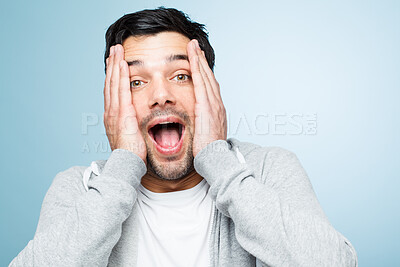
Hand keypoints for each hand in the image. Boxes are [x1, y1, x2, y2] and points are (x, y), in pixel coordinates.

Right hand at [103, 44, 146, 161]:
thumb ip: (130, 125)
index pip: (112, 91)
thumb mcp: (129, 136)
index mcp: (112, 116)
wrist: (127, 164)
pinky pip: (121, 90)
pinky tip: (123, 64)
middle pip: (110, 82)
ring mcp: (114, 111)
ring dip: (115, 65)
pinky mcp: (122, 113)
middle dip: (112, 65)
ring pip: (114, 83)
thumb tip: (134, 121)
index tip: (115, 63)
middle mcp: (110, 111)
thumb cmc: (131, 154)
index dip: (113, 76)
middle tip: (114, 50)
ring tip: (117, 50)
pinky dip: (121, 76)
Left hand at [187, 39, 226, 156]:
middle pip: (209, 77)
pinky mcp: (207, 106)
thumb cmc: (209, 150)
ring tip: (193, 46)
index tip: (199, 61)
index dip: (204, 72)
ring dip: (199, 60)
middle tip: (196, 47)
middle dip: (202, 61)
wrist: (215, 159)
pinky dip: (197, 69)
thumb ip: (203, 124)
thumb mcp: (207, 134)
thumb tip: (199, 123)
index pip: (209, 86)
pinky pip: (201, 83)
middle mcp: (217, 104)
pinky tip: (192, 58)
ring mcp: (213, 104)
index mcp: (216, 110)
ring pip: (206, 76)